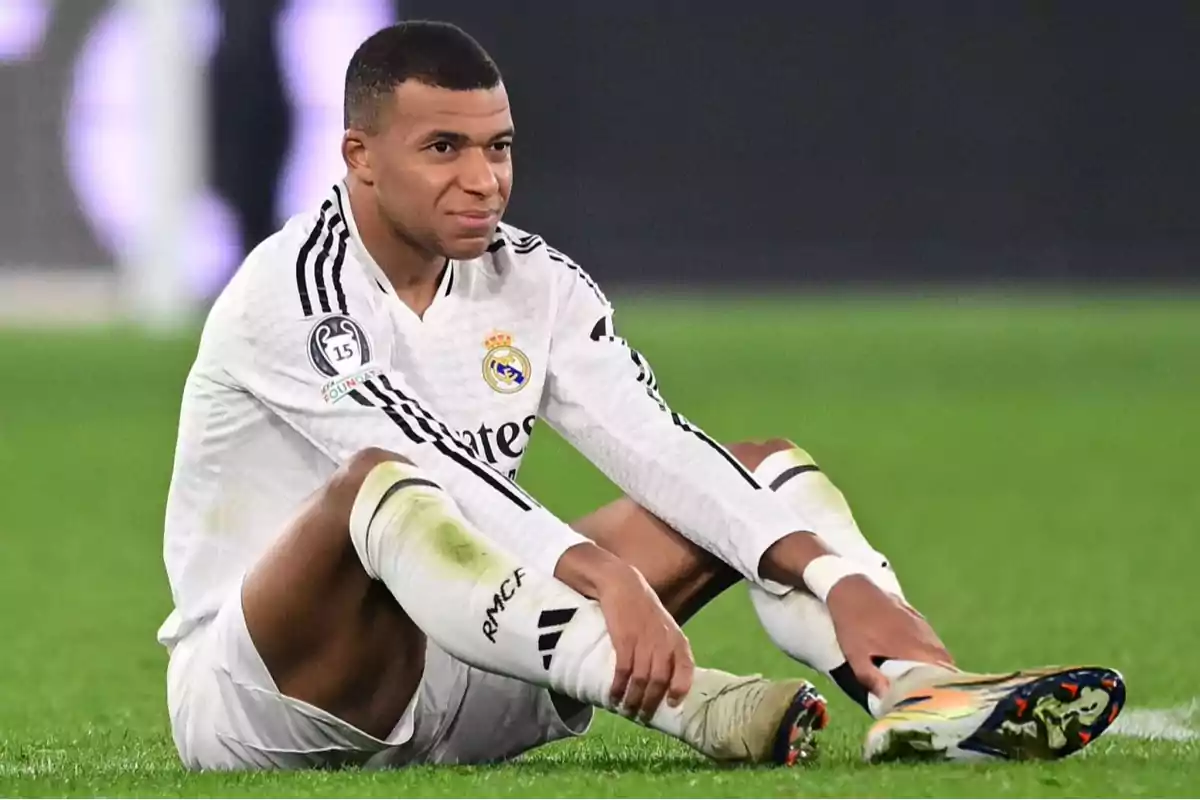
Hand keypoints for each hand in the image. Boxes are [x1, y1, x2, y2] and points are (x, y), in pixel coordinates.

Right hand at [595, 565, 694, 721]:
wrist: (623, 585)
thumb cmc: (644, 609)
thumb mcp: (665, 627)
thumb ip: (668, 650)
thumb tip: (667, 681)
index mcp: (677, 641)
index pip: (686, 671)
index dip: (679, 690)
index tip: (670, 705)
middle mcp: (664, 643)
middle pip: (660, 682)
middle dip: (651, 703)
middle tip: (642, 716)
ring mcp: (644, 642)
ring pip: (642, 680)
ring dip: (633, 699)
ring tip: (627, 710)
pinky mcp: (625, 639)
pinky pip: (623, 670)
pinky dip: (618, 687)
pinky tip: (613, 696)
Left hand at [824, 575, 952, 697]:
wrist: (852, 590)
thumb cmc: (853, 626)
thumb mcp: (856, 655)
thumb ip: (871, 678)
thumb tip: (887, 700)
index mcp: (912, 647)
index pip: (943, 671)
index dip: (945, 687)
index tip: (941, 699)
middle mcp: (923, 636)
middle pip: (945, 662)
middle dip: (942, 678)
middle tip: (932, 693)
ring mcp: (922, 624)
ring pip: (939, 649)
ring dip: (937, 664)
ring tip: (926, 680)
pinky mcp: (917, 617)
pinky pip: (931, 638)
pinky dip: (930, 650)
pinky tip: (917, 658)